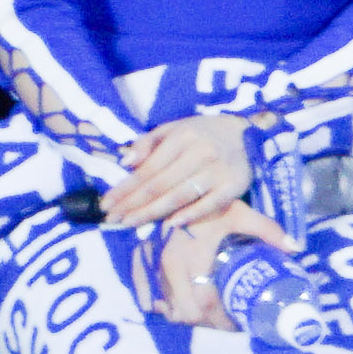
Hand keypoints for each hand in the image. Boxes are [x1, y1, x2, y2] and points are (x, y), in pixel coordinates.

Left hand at [106, 113, 255, 230]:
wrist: (245, 134)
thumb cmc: (201, 134)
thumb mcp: (174, 129)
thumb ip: (148, 143)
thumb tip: (125, 162)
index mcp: (183, 136)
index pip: (148, 169)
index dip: (125, 188)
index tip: (107, 203)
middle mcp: (200, 152)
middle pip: (160, 185)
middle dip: (133, 204)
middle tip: (112, 219)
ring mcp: (218, 170)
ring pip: (179, 196)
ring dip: (152, 213)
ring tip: (130, 223)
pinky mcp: (234, 185)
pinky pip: (209, 204)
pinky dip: (190, 215)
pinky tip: (170, 224)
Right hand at [155, 199, 296, 328]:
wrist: (173, 189)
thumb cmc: (209, 205)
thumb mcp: (239, 213)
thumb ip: (267, 230)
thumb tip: (296, 248)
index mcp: (191, 259)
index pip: (206, 304)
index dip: (224, 321)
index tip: (241, 324)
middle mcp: (168, 269)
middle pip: (186, 314)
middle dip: (209, 324)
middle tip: (230, 321)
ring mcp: (152, 269)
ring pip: (169, 310)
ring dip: (191, 316)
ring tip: (214, 314)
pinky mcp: (142, 267)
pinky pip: (152, 300)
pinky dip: (170, 308)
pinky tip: (188, 304)